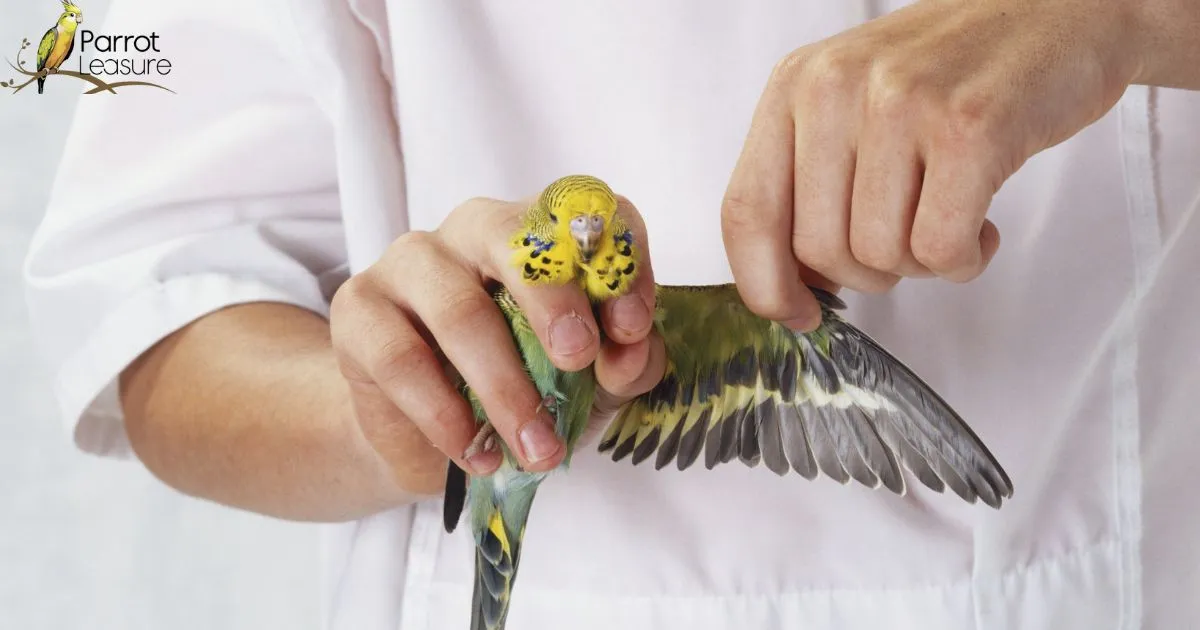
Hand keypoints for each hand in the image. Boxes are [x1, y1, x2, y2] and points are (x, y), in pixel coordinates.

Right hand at [329, 195, 663, 493]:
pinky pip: (402, 359)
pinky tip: (475, 452)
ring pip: (459, 309)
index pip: (588, 215)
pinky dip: (446, 415)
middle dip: (553, 300)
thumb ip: (625, 364)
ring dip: (505, 387)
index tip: (632, 329)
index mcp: (544, 233)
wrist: (430, 438)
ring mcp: (411, 263)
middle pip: (514, 237)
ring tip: (537, 448)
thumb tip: (632, 353)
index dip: (617, 264)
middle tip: (577, 359)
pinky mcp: (360, 309)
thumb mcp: (590, 383)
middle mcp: (477, 230)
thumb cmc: (521, 389)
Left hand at [721, 0, 1141, 329]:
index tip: (798, 314)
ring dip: (921, 264)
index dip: (766, 283)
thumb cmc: (953, 71)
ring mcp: (901, 104)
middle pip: (817, 249)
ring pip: (879, 255)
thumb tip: (790, 287)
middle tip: (908, 240)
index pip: (746, 210)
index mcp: (795, 84)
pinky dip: (963, 260)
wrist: (1059, 8)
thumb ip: (810, 182)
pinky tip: (981, 226)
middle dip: (867, 273)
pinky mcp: (970, 128)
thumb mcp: (854, 104)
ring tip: (950, 217)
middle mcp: (836, 87)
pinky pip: (940, 249)